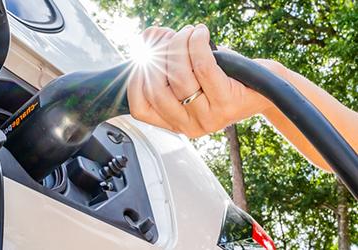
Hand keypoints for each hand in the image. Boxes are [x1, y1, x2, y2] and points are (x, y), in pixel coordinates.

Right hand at [128, 24, 283, 137]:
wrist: (266, 88)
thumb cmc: (226, 79)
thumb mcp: (191, 72)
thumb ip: (165, 58)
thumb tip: (148, 37)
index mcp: (176, 123)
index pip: (141, 109)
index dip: (136, 81)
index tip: (143, 59)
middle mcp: (190, 126)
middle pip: (157, 89)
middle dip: (161, 55)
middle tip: (173, 38)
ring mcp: (208, 118)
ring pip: (179, 77)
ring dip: (181, 45)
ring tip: (190, 33)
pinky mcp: (227, 103)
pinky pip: (203, 68)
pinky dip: (197, 44)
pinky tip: (200, 34)